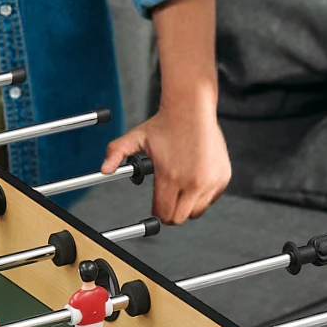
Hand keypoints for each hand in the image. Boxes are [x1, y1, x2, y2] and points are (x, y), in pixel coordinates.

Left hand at [102, 102, 231, 224]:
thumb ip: (116, 152)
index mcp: (171, 176)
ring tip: (180, 188)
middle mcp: (193, 181)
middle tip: (167, 200)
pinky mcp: (223, 177)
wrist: (192, 108)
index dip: (157, 212)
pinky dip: (203, 195)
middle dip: (170, 212)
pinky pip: (211, 199)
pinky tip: (195, 180)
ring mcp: (210, 181)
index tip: (156, 207)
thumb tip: (104, 169)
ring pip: (197, 211)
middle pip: (179, 218)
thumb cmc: (165, 123)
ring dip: (187, 205)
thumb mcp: (136, 138)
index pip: (163, 213)